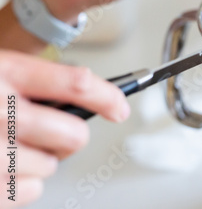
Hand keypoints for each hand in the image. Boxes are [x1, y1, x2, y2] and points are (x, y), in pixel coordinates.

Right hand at [0, 50, 129, 206]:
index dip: (107, 96)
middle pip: (73, 134)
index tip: (119, 107)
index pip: (74, 83)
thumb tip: (81, 100)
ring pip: (51, 166)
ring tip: (5, 148)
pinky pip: (30, 191)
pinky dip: (21, 184)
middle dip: (69, 136)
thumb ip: (27, 82)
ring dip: (38, 160)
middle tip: (53, 133)